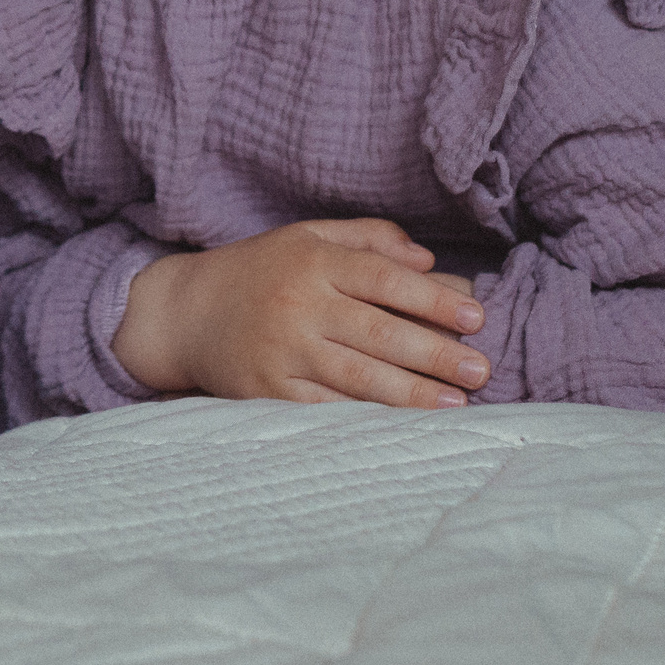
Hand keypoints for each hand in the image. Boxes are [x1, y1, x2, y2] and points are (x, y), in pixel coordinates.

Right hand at [109, 219, 491, 409]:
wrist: (183, 312)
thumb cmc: (259, 271)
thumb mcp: (307, 237)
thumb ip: (369, 239)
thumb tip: (429, 262)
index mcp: (312, 262)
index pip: (383, 280)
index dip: (433, 299)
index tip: (476, 317)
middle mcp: (298, 305)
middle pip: (378, 332)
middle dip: (435, 354)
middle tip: (481, 370)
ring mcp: (281, 351)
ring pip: (357, 376)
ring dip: (412, 394)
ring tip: (457, 404)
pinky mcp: (266, 392)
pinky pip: (324, 409)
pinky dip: (365, 420)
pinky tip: (401, 427)